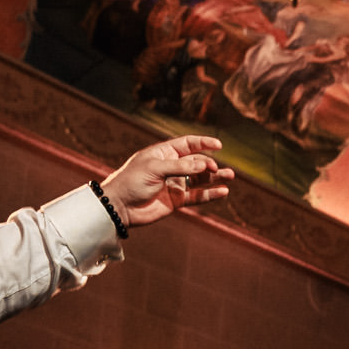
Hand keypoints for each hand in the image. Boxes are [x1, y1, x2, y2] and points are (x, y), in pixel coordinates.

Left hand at [99, 136, 233, 225]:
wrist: (119, 206)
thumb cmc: (131, 181)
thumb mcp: (154, 168)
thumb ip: (180, 167)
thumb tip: (204, 165)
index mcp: (163, 153)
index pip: (187, 144)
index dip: (203, 143)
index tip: (219, 144)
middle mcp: (171, 167)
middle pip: (197, 162)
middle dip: (209, 164)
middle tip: (216, 169)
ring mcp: (175, 184)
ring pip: (200, 180)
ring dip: (215, 178)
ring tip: (229, 176)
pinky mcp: (177, 200)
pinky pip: (197, 196)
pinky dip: (210, 194)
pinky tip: (223, 192)